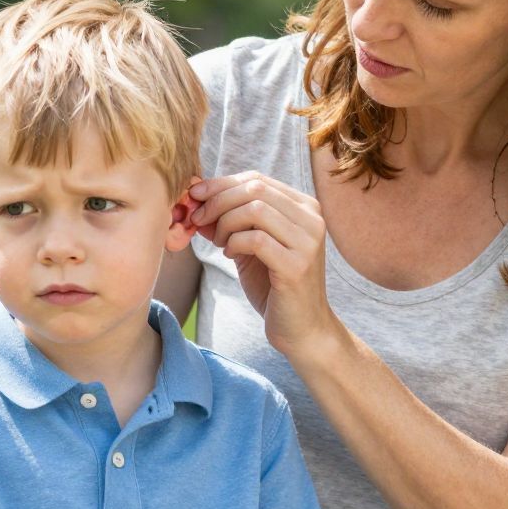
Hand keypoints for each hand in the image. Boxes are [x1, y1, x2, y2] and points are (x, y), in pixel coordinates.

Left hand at [188, 173, 336, 360]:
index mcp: (304, 208)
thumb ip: (231, 222)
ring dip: (225, 223)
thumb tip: (197, 200)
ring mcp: (307, 241)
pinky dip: (234, 243)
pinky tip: (229, 254)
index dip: (221, 184)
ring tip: (219, 242)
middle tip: (198, 219)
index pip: (257, 180)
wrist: (302, 329)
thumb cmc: (274, 286)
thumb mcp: (251, 247)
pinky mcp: (297, 265)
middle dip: (217, 201)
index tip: (196, 197)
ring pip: (254, 210)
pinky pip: (255, 239)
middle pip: (255, 190)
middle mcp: (312, 219)